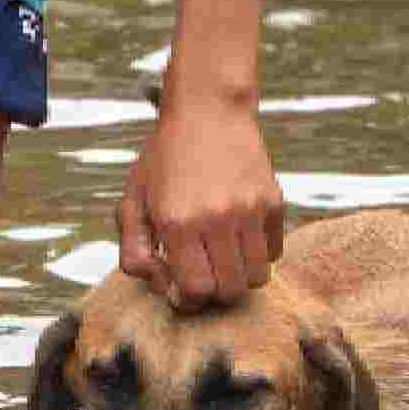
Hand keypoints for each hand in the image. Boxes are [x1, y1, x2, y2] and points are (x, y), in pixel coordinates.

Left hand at [116, 97, 284, 310]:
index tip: (183, 286)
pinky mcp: (272, 201)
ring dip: (239, 276)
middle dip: (215, 292)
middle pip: (229, 291)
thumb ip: (134, 249)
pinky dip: (260, 253)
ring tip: (224, 256)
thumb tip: (160, 285)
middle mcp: (216, 219)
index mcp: (177, 222)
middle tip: (205, 273)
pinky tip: (240, 234)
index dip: (188, 299)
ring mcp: (249, 210)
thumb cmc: (165, 158)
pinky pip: (275, 252)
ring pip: (257, 277)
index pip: (195, 291)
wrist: (208, 110)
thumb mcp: (133, 199)